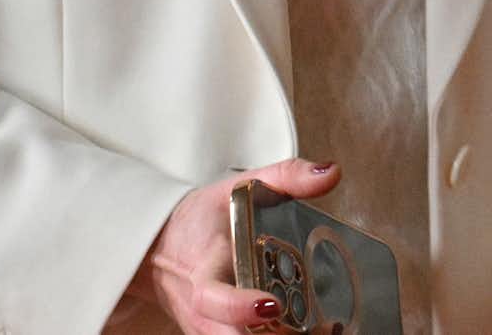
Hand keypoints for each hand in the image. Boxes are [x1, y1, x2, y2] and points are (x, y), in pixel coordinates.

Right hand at [125, 156, 340, 331]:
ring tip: (326, 329)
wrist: (161, 248)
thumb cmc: (199, 221)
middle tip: (321, 326)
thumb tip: (330, 173)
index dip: (239, 308)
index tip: (271, 303)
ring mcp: (211, 333)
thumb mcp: (237, 186)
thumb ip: (286, 176)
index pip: (213, 300)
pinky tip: (312, 331)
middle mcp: (205, 314)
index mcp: (203, 275)